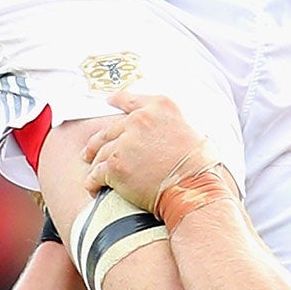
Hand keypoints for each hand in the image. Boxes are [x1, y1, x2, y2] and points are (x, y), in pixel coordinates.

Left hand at [79, 91, 225, 211]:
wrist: (194, 192)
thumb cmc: (200, 167)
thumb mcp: (192, 131)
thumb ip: (170, 125)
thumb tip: (162, 132)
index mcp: (160, 107)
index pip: (130, 99)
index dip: (117, 100)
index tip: (109, 100)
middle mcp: (139, 120)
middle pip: (110, 129)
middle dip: (98, 141)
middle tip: (90, 149)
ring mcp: (126, 142)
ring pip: (102, 151)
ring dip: (95, 161)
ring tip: (91, 169)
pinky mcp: (116, 165)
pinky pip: (98, 172)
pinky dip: (93, 180)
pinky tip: (92, 185)